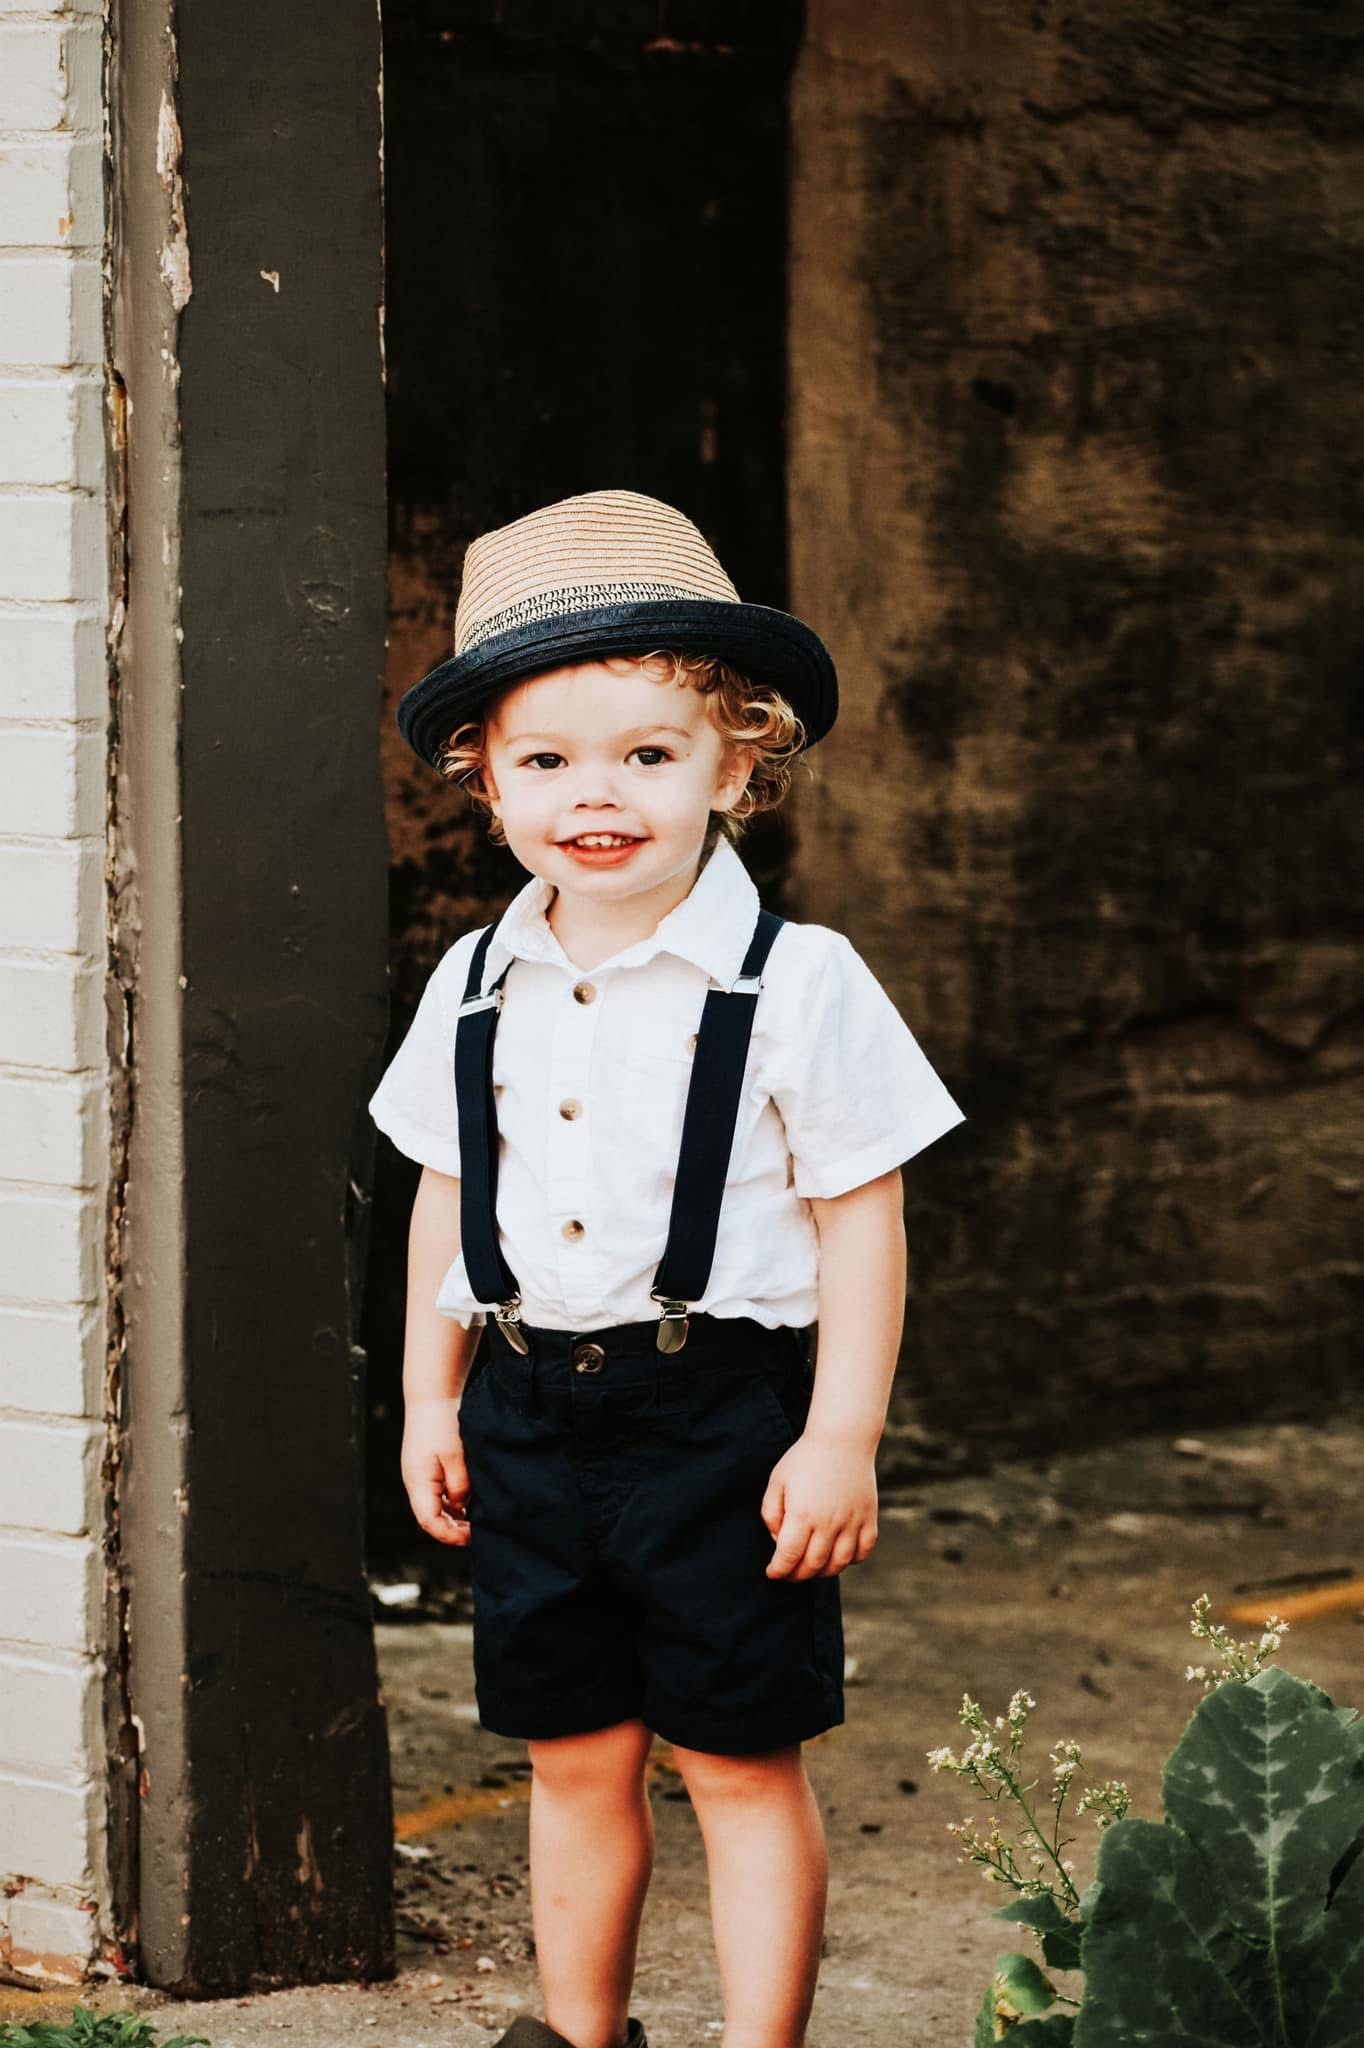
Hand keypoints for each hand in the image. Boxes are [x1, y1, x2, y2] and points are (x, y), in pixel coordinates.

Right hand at [401, 1394, 471, 1546]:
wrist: (431, 1397)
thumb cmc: (441, 1423)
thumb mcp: (456, 1456)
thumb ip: (459, 1485)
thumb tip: (462, 1508)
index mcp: (417, 1483)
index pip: (429, 1522)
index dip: (449, 1535)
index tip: (472, 1537)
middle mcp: (415, 1484)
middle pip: (431, 1518)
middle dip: (454, 1530)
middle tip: (480, 1532)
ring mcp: (421, 1477)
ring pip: (436, 1507)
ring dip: (455, 1517)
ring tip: (479, 1519)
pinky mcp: (428, 1469)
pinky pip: (439, 1494)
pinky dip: (454, 1503)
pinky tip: (472, 1502)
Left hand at [760, 1434, 878, 1579]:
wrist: (842, 1438)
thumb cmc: (804, 1459)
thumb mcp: (777, 1481)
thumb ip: (771, 1514)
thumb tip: (778, 1542)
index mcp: (802, 1514)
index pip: (789, 1556)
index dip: (778, 1570)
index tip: (772, 1572)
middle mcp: (829, 1522)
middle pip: (812, 1565)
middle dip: (797, 1575)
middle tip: (789, 1573)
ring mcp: (852, 1522)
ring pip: (838, 1564)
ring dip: (822, 1572)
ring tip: (811, 1566)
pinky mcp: (868, 1518)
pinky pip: (862, 1552)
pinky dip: (850, 1560)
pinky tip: (838, 1554)